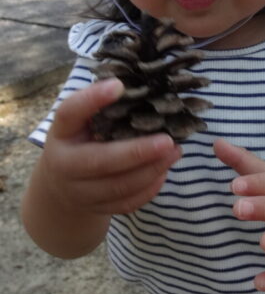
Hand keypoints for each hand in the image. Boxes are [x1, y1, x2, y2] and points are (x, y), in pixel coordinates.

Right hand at [42, 78, 181, 215]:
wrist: (61, 185)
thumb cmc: (80, 140)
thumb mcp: (82, 120)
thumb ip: (103, 106)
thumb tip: (144, 86)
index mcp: (62, 132)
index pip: (70, 112)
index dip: (92, 99)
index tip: (119, 85)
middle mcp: (65, 164)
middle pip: (101, 161)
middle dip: (137, 152)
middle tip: (168, 140)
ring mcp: (79, 191)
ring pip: (118, 186)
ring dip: (151, 170)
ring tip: (174, 152)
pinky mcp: (96, 208)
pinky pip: (126, 203)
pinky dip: (149, 189)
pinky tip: (164, 171)